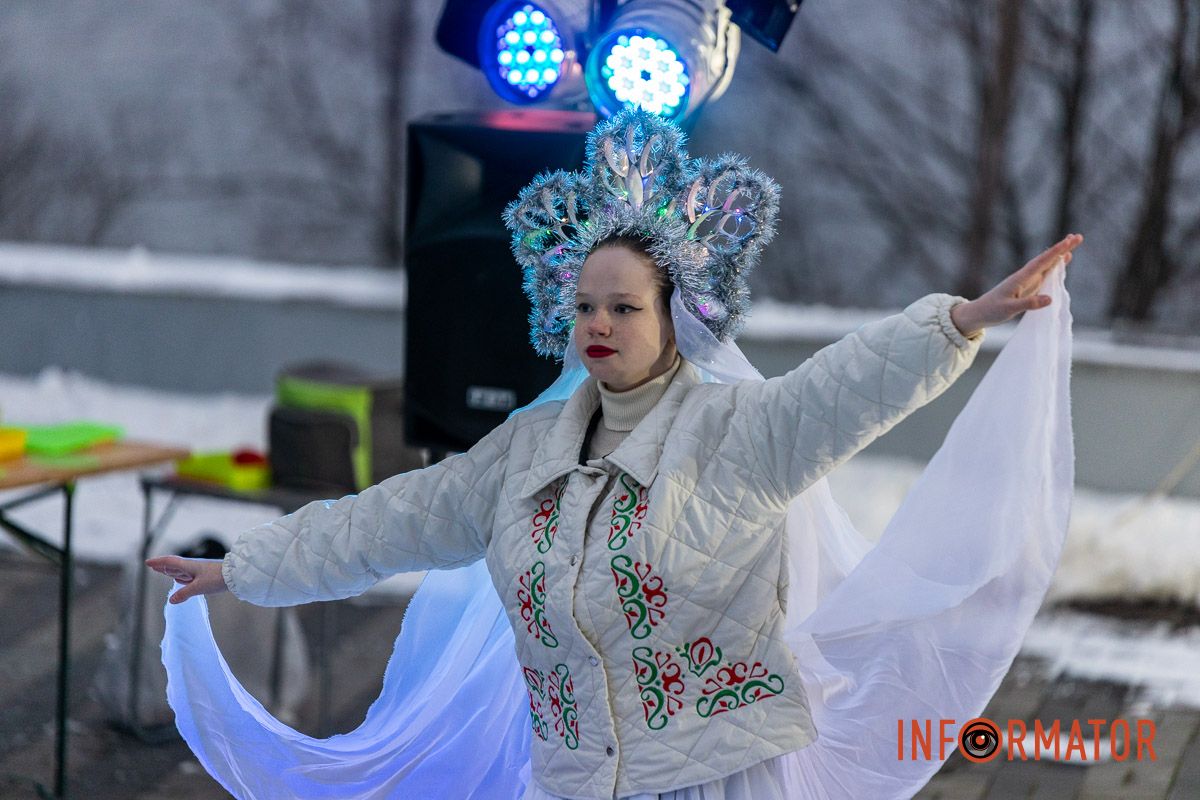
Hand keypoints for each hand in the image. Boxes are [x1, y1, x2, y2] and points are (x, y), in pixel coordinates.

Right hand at [145, 555, 228, 603]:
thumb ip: (184, 593)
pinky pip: (188, 576)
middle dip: (162, 565)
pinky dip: (180, 576)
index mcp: (189, 567)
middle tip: (152, 566)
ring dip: (170, 570)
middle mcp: (192, 568)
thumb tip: (171, 600)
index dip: (158, 562)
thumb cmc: (217, 578)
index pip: (170, 562)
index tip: (148, 562)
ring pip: (180, 570)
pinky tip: (180, 578)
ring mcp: (198, 572)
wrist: (235, 576)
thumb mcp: (199, 587)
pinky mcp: (203, 577)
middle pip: (174, 565)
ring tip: (162, 570)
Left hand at [951, 233, 1082, 336]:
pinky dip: (1055, 267)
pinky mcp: (1027, 288)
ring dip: (1060, 255)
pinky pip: (1044, 275)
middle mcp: (1024, 277)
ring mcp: (1026, 281)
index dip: (1055, 252)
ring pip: (1046, 265)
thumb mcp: (1009, 309)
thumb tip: (1050, 298)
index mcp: (1020, 279)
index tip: (1068, 241)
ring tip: (1073, 243)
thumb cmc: (991, 311)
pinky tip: (1061, 263)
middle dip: (1062, 249)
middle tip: (1078, 236)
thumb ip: (1028, 304)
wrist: (979, 313)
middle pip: (1046, 259)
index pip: (1041, 262)